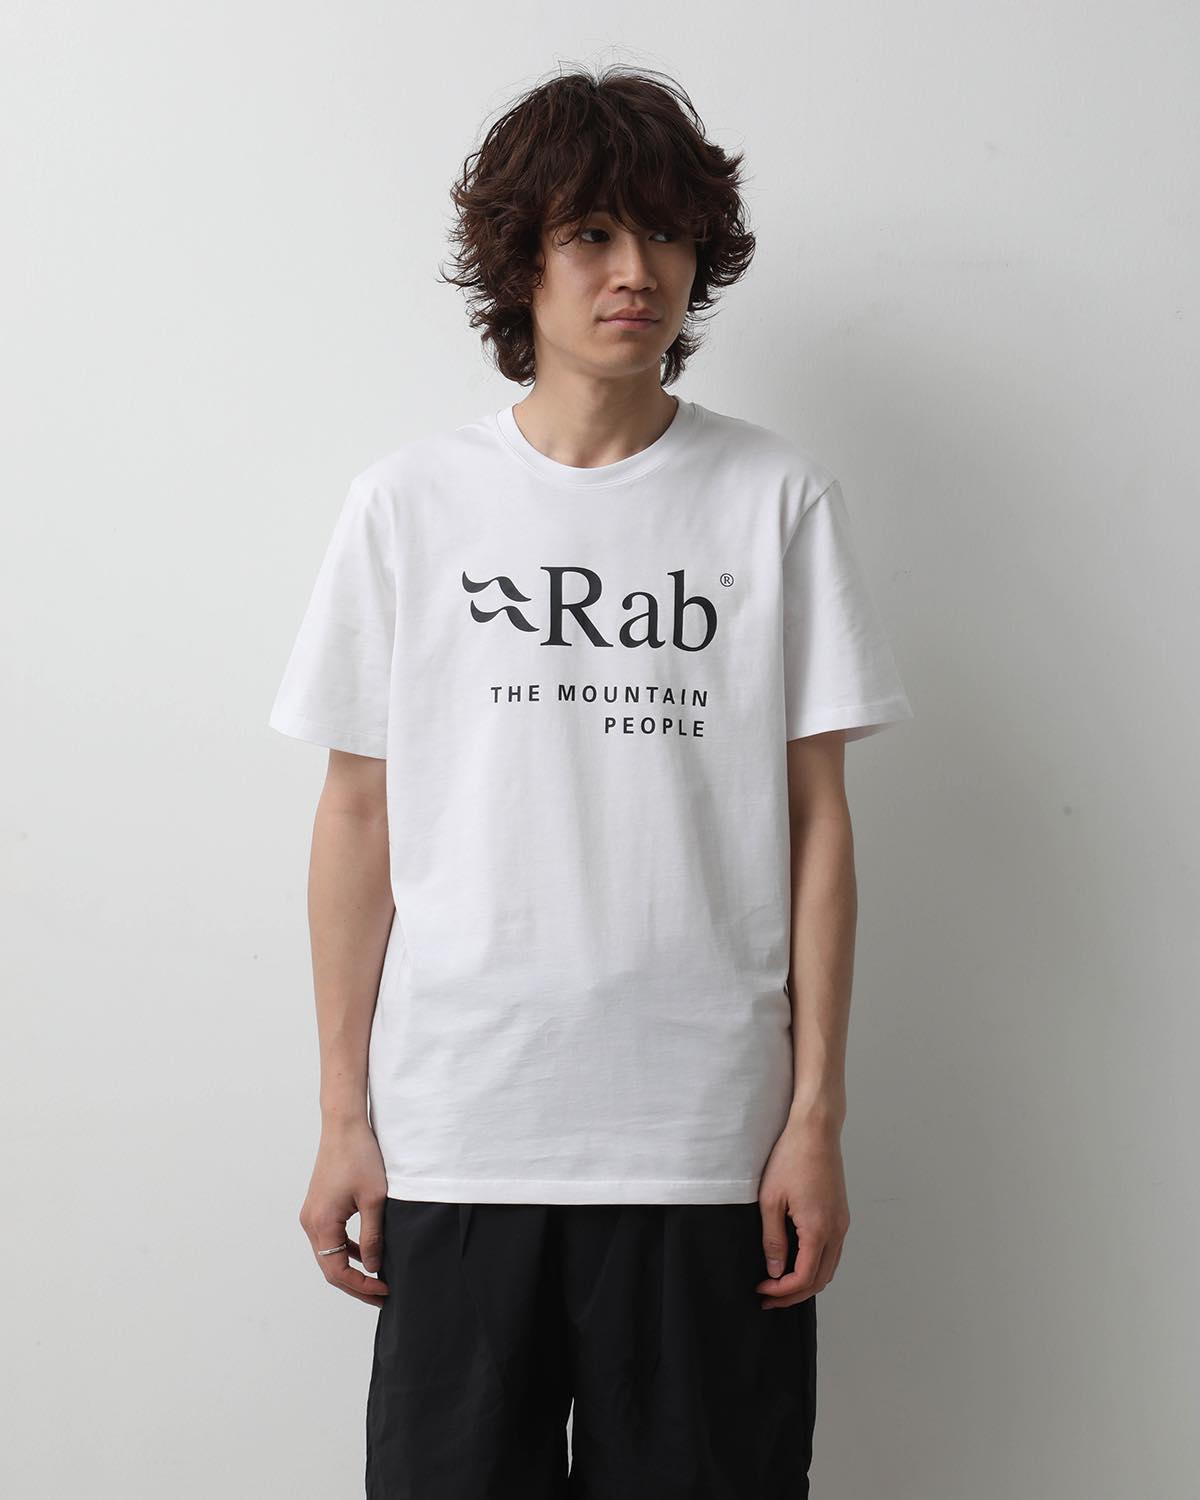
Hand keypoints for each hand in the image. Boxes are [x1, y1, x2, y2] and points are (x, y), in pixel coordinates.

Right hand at [298, 1118, 390, 1307]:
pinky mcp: (318, 1206)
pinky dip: (346, 1250)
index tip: (384, 1290)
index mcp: (321, 1224)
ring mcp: (312, 1214)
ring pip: (329, 1254)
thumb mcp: (374, 1200)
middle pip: (330, 1267)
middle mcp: (310, 1222)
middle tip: (382, 1294)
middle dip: (356, 1284)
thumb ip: (373, 1236)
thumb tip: (374, 1268)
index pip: (337, 1271)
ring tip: (377, 1280)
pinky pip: (330, 1238)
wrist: (344, 1126)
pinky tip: (366, 1254)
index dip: (361, 1286)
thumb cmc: (360, 1157)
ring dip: (351, 1269)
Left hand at [755, 1118, 849, 1308]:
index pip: (804, 1278)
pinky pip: (832, 1252)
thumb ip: (773, 1240)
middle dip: (794, 1294)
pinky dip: (816, 1265)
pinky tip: (795, 1262)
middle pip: (821, 1280)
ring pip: (829, 1268)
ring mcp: (842, 1222)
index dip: (782, 1291)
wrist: (816, 1130)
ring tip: (779, 1284)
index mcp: (819, 1229)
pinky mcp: (841, 1214)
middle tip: (768, 1297)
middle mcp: (837, 1230)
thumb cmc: (791, 1158)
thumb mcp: (771, 1200)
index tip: (761, 1290)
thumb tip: (775, 1271)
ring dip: (806, 1282)